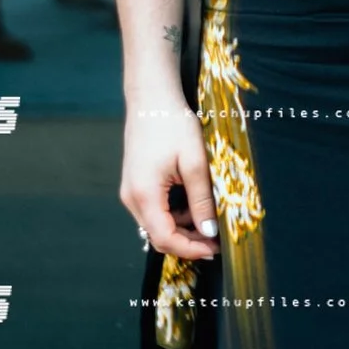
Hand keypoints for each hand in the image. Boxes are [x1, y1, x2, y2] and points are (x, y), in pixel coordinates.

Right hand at [119, 96, 216, 258]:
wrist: (151, 98)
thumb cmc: (172, 124)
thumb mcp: (195, 162)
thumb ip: (202, 200)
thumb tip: (209, 232)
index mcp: (144, 195)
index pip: (165, 238)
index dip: (191, 249)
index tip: (215, 249)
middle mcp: (132, 198)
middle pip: (159, 236)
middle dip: (188, 242)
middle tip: (216, 238)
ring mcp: (131, 192)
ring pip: (157, 225)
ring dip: (183, 228)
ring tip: (209, 218)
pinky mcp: (136, 185)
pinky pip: (155, 211)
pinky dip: (175, 215)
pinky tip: (194, 203)